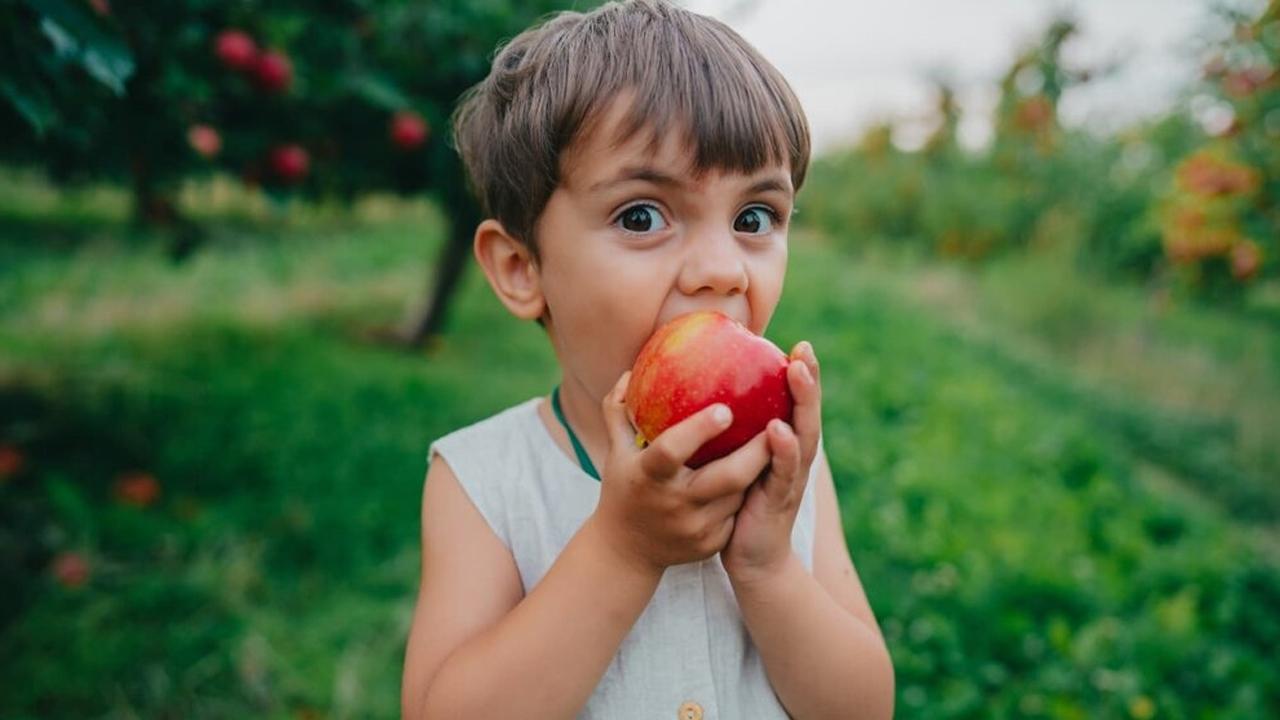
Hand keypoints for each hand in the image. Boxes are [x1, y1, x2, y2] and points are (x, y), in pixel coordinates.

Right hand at [589, 370, 774, 576]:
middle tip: (776, 420)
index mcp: (647, 476)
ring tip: (776, 440)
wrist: (625, 552)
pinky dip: (748, 492)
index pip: (671, 450)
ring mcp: (695, 528)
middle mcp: (674, 504)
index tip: (726, 408)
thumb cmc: (623, 489)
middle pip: (727, 477)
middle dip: (756, 450)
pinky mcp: (711, 544)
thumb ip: (619, 411)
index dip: (698, 430)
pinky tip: (762, 472)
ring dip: (757, 469)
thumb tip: (630, 373)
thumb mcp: (616, 452)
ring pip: (740, 494)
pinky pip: (738, 511)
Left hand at [722, 341, 821, 584]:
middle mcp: (794, 459)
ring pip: (802, 437)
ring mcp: (790, 480)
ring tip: (796, 373)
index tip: (798, 343)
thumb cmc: (737, 506)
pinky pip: (782, 472)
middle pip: (807, 413)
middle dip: (808, 381)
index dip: (800, 375)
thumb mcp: (736, 463)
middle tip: (803, 350)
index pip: (795, 405)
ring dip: (801, 404)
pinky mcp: (780, 502)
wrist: (751, 560)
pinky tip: (777, 430)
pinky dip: (783, 450)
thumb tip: (704, 395)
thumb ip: (733, 434)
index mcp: (784, 447)